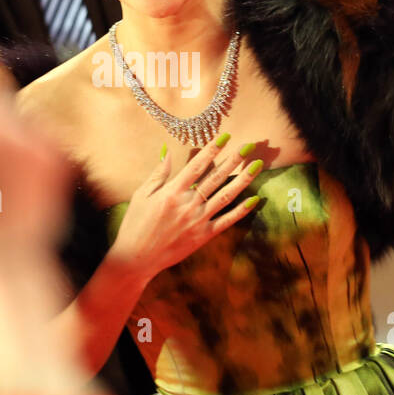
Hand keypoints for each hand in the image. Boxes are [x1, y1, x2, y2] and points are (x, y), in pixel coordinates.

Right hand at [105, 133, 262, 280]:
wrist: (137, 258)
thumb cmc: (136, 224)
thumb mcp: (141, 195)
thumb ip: (158, 173)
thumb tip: (167, 150)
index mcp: (172, 192)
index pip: (197, 165)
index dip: (213, 149)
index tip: (226, 137)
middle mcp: (188, 204)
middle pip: (216, 177)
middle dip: (234, 160)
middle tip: (250, 145)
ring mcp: (198, 220)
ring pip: (226, 196)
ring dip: (243, 179)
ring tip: (257, 165)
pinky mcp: (203, 235)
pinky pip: (226, 221)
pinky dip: (241, 210)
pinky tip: (254, 199)